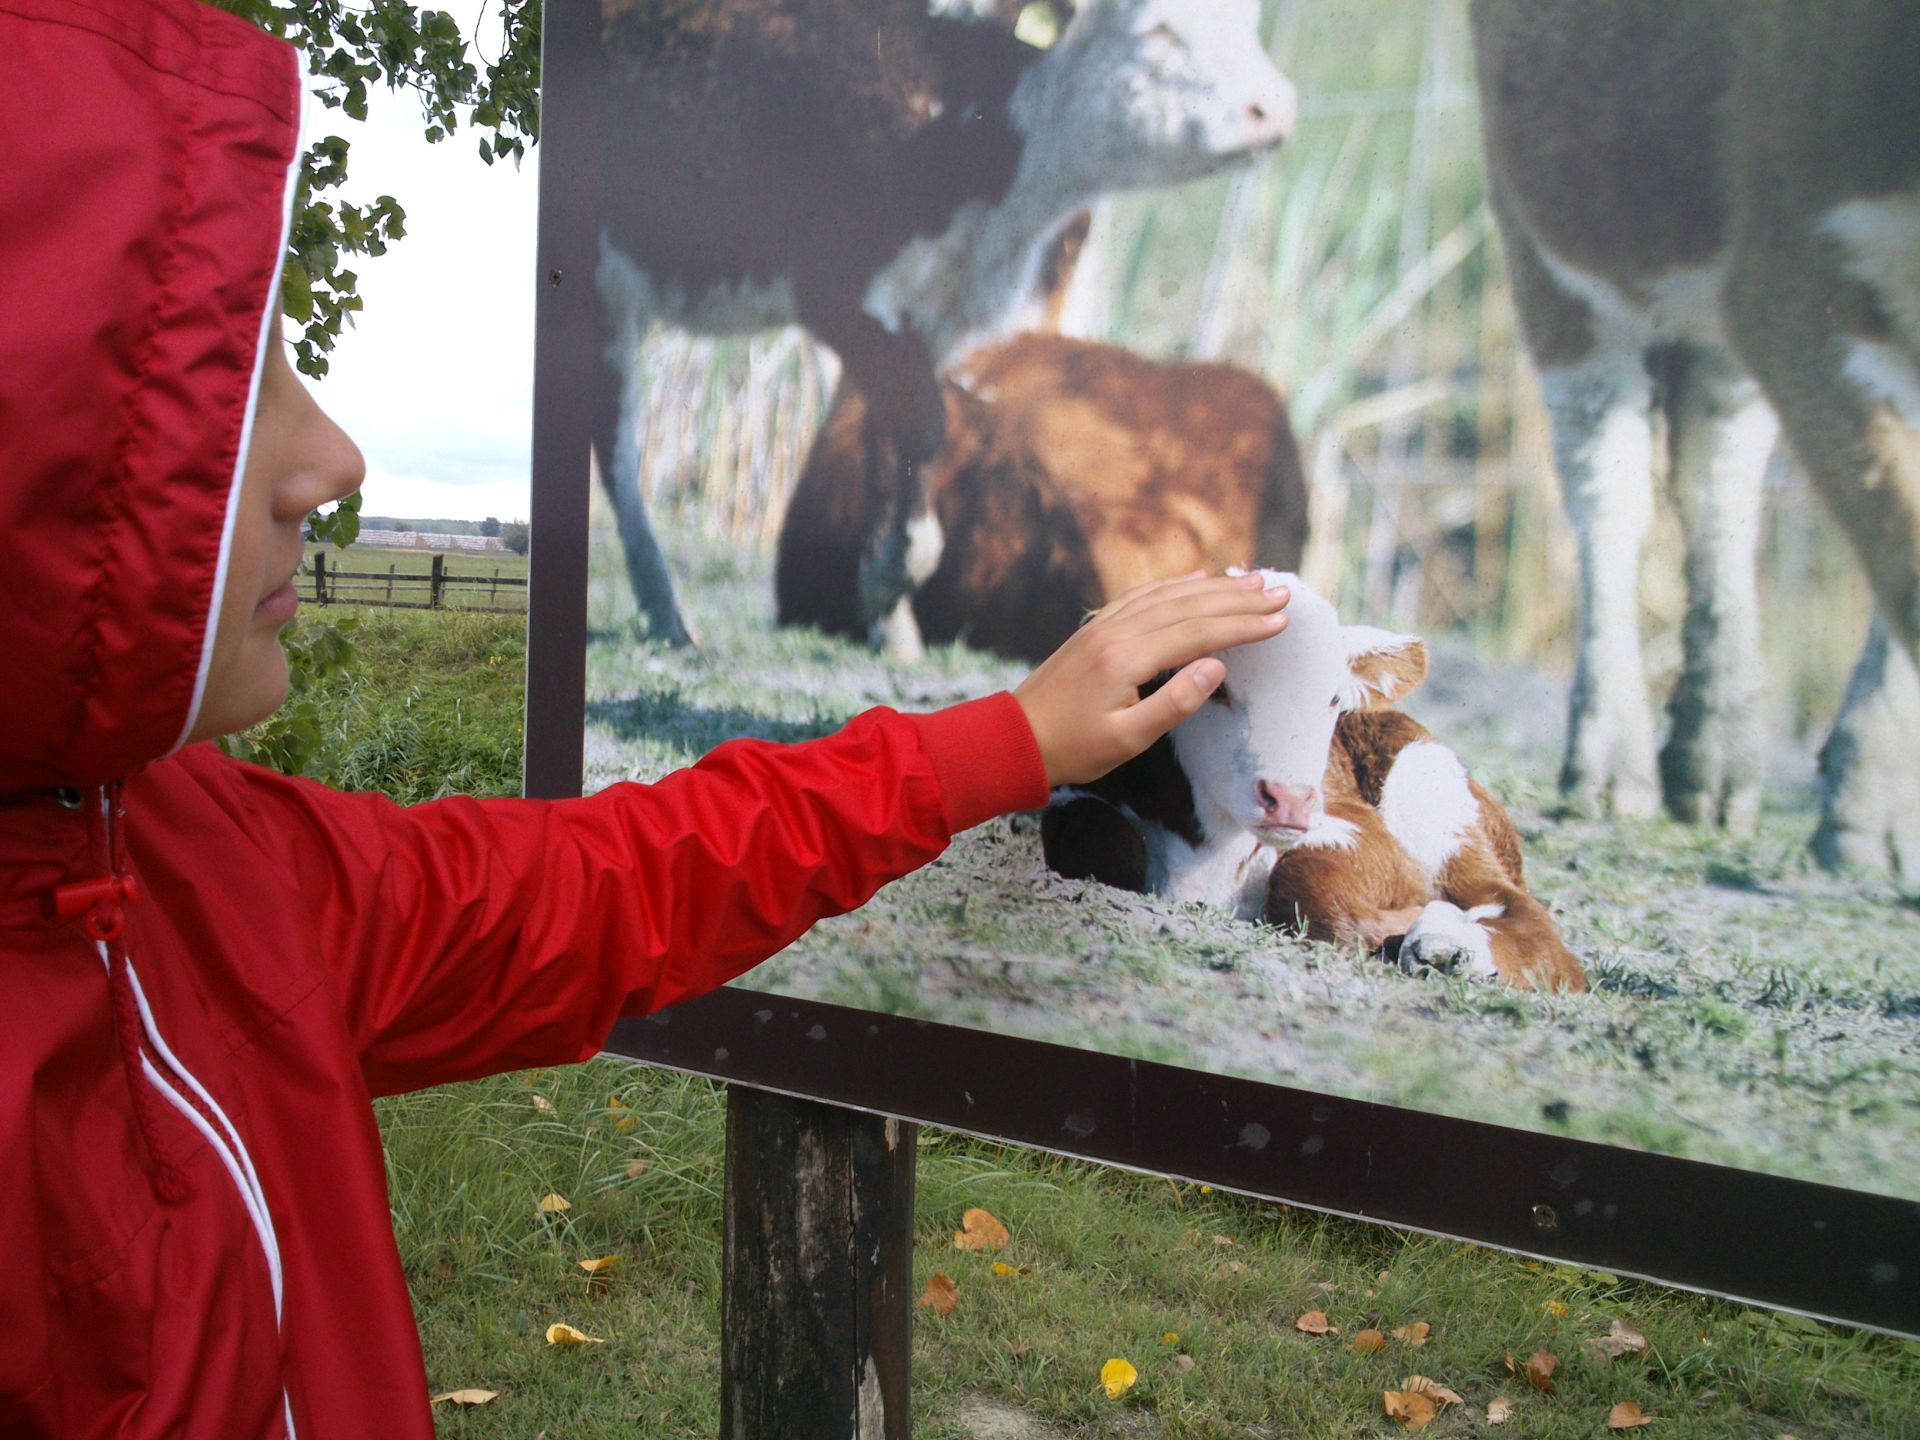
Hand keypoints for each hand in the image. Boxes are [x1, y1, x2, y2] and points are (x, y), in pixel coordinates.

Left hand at [1014, 571, 1289, 786]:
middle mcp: (1117, 632)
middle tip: (1279, 592)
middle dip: (1238, 599)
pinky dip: (1174, 585)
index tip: (1279, 619)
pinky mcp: (1095, 630)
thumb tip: (1217, 667)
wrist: (1013, 739)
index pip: (1198, 633)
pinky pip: (1141, 597)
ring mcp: (1104, 627)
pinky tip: (1195, 580)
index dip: (1242, 625)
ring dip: (1213, 588)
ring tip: (1250, 580)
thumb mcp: (1127, 739)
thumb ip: (1175, 702)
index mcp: (1127, 659)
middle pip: (1188, 606)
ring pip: (1167, 596)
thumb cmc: (1072, 749)